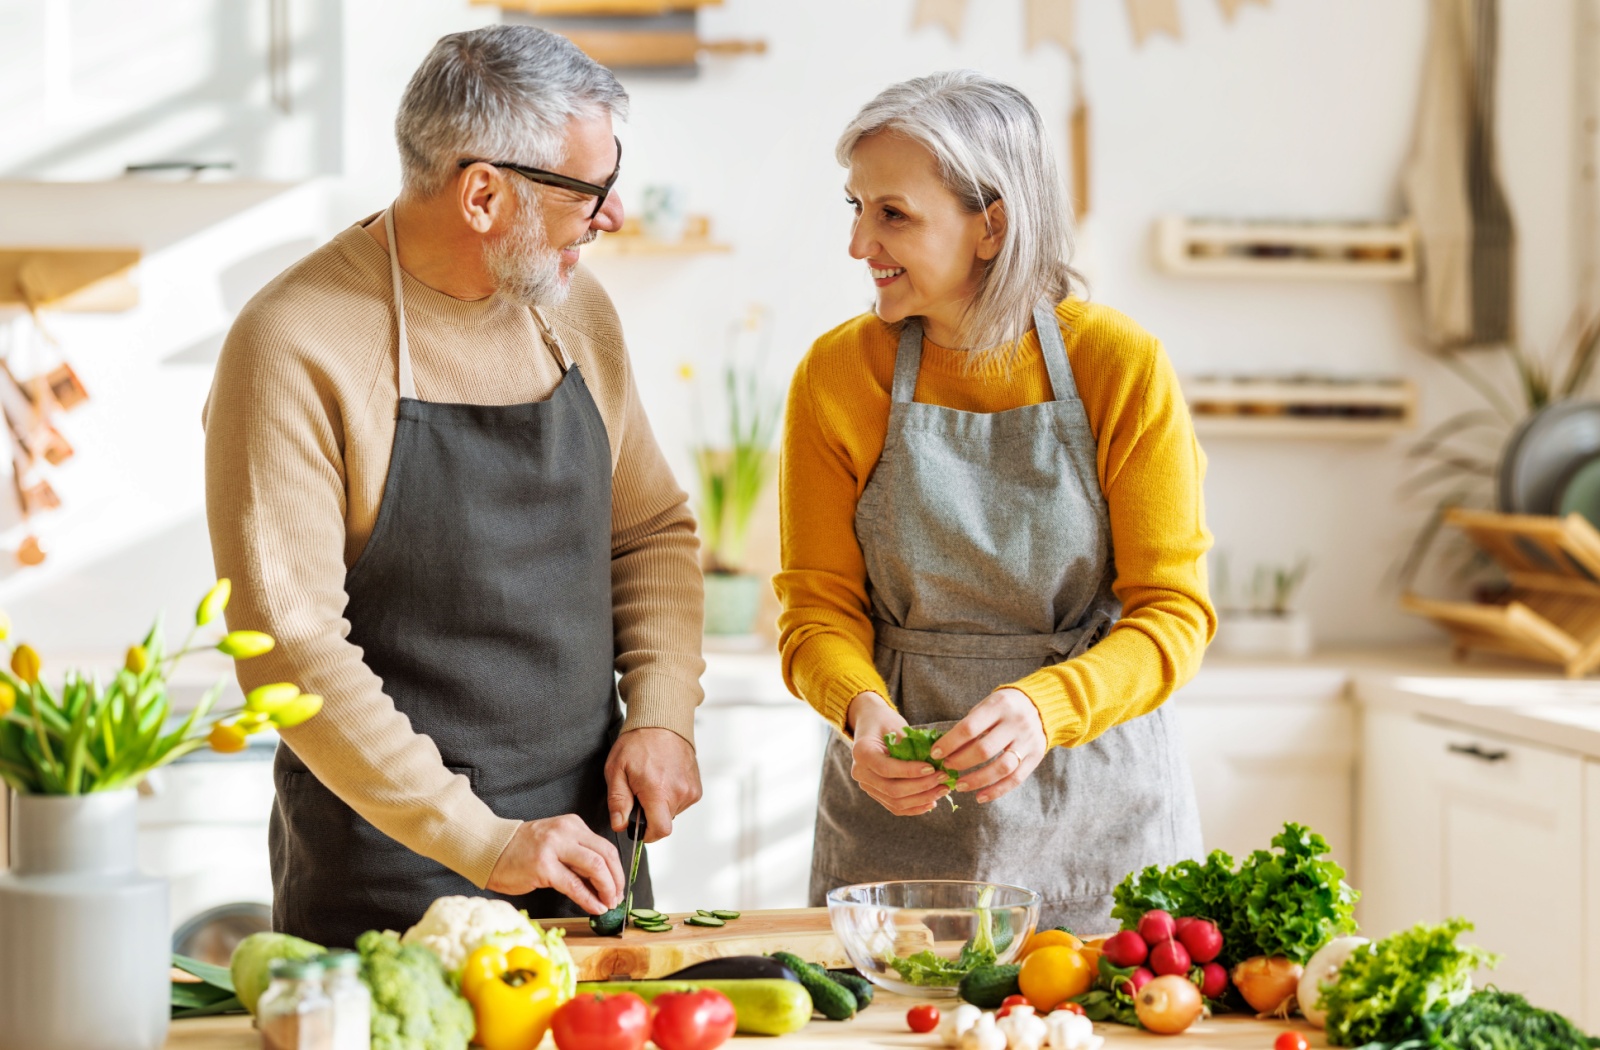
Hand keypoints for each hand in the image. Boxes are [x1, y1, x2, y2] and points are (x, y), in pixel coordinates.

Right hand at [486, 814, 625, 912]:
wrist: (489, 848)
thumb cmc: (521, 850)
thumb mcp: (555, 845)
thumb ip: (577, 858)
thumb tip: (603, 883)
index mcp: (572, 825)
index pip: (606, 847)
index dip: (617, 871)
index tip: (618, 887)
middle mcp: (566, 832)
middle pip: (606, 856)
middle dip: (616, 881)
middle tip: (617, 898)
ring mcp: (554, 848)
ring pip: (595, 867)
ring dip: (606, 889)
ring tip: (608, 904)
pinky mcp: (543, 867)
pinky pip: (574, 885)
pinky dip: (588, 899)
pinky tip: (594, 908)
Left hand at [604, 727, 701, 842]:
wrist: (662, 723)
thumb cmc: (637, 744)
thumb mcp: (616, 770)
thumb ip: (618, 801)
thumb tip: (620, 825)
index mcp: (658, 791)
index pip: (660, 831)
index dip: (647, 835)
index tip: (638, 828)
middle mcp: (679, 792)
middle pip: (664, 821)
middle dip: (650, 814)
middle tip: (640, 792)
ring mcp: (691, 790)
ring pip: (672, 812)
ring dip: (661, 804)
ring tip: (653, 781)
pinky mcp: (696, 787)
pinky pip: (681, 803)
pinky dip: (671, 797)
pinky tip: (664, 779)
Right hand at [846, 691, 950, 815]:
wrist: (870, 724)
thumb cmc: (885, 721)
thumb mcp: (897, 726)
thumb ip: (912, 746)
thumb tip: (937, 763)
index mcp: (862, 752)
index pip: (887, 769)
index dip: (911, 772)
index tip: (932, 768)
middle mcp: (860, 772)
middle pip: (892, 790)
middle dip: (922, 787)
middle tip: (944, 779)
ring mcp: (866, 785)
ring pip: (895, 802)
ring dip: (922, 799)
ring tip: (942, 790)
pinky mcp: (876, 793)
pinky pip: (895, 807)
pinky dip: (915, 807)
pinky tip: (932, 801)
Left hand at [932, 688, 1047, 804]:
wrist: (1043, 705)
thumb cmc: (1004, 707)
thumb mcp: (987, 706)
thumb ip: (970, 726)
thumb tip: (944, 751)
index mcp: (999, 705)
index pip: (969, 728)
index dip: (950, 743)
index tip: (935, 753)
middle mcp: (1016, 723)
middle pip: (984, 750)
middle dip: (960, 762)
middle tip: (946, 768)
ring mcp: (1028, 741)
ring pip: (1001, 768)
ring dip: (977, 780)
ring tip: (959, 785)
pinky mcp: (1036, 756)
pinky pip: (1016, 779)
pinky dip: (996, 791)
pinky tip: (979, 797)